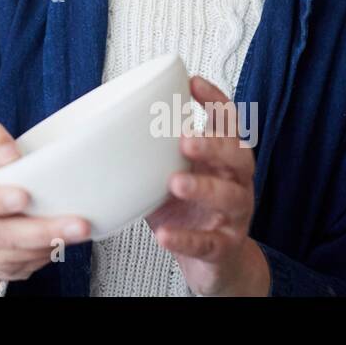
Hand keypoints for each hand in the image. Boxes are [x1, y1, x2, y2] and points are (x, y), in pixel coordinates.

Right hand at [0, 121, 91, 295]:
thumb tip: (10, 154)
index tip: (25, 196)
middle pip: (3, 235)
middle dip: (42, 230)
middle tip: (77, 224)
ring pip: (18, 254)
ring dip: (52, 244)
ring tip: (81, 231)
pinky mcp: (0, 269)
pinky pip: (27, 266)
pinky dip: (48, 254)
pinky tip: (66, 241)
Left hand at [145, 76, 269, 295]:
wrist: (212, 262)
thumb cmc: (187, 208)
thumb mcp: (171, 173)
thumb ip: (153, 152)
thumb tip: (108, 124)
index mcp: (225, 159)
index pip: (228, 123)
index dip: (215, 101)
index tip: (193, 82)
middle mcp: (237, 182)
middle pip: (237, 156)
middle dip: (213, 145)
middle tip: (185, 139)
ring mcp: (235, 216)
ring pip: (230, 197)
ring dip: (204, 187)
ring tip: (175, 183)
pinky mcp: (225, 247)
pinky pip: (209, 243)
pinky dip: (186, 239)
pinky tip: (165, 236)